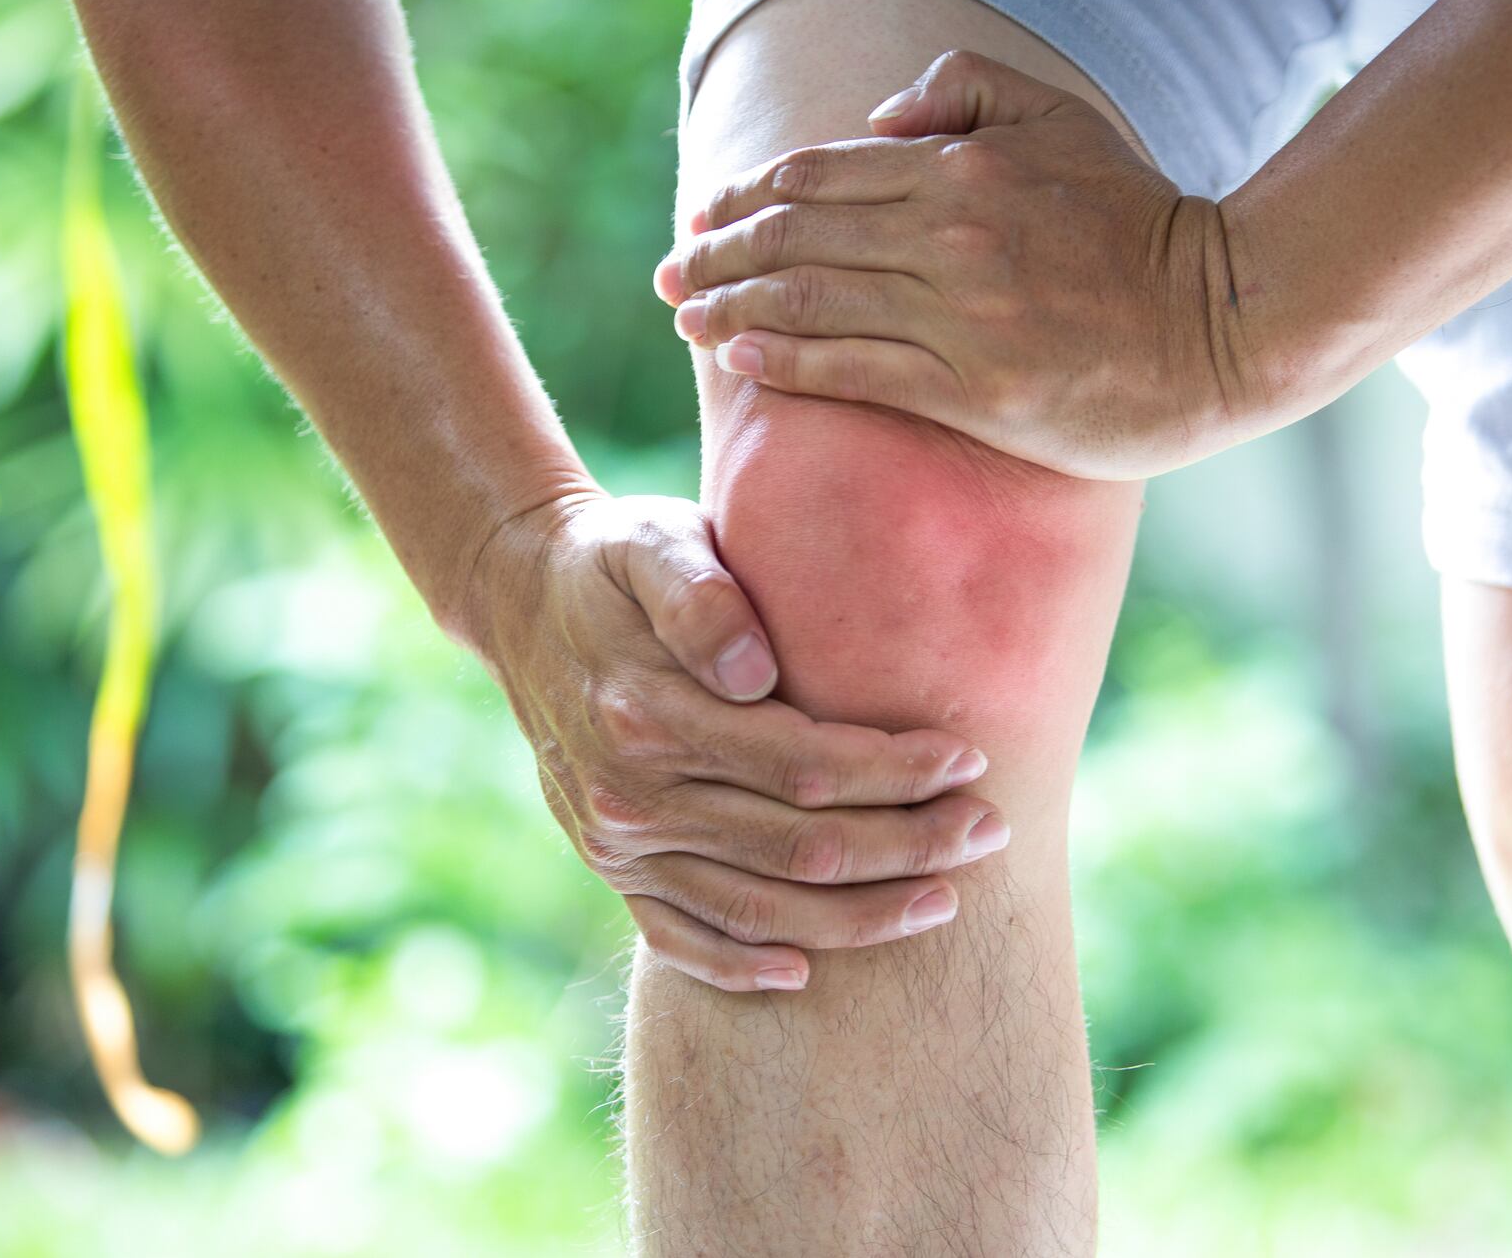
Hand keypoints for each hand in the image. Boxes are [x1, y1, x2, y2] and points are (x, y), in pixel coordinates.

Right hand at [463, 492, 1006, 992]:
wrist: (522, 599)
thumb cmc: (617, 561)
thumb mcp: (652, 541)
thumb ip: (700, 595)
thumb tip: (753, 671)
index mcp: (649, 714)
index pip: (803, 764)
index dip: (894, 771)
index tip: (969, 759)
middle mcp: (631, 794)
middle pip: (797, 847)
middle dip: (907, 847)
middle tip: (988, 833)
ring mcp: (617, 844)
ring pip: (756, 909)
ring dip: (858, 916)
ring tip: (945, 901)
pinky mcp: (611, 869)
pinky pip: (679, 940)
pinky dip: (742, 967)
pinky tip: (807, 972)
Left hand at [653, 50, 1268, 480]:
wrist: (1226, 324)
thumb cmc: (1145, 222)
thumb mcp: (1064, 120)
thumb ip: (968, 93)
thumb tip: (877, 117)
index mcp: (964, 169)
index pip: (823, 173)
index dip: (749, 192)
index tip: (705, 212)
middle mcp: (950, 236)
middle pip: (800, 234)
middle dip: (719, 250)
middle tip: (668, 269)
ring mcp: (961, 318)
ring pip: (814, 299)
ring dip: (732, 302)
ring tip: (682, 314)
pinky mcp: (976, 392)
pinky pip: (855, 371)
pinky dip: (786, 359)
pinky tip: (738, 354)